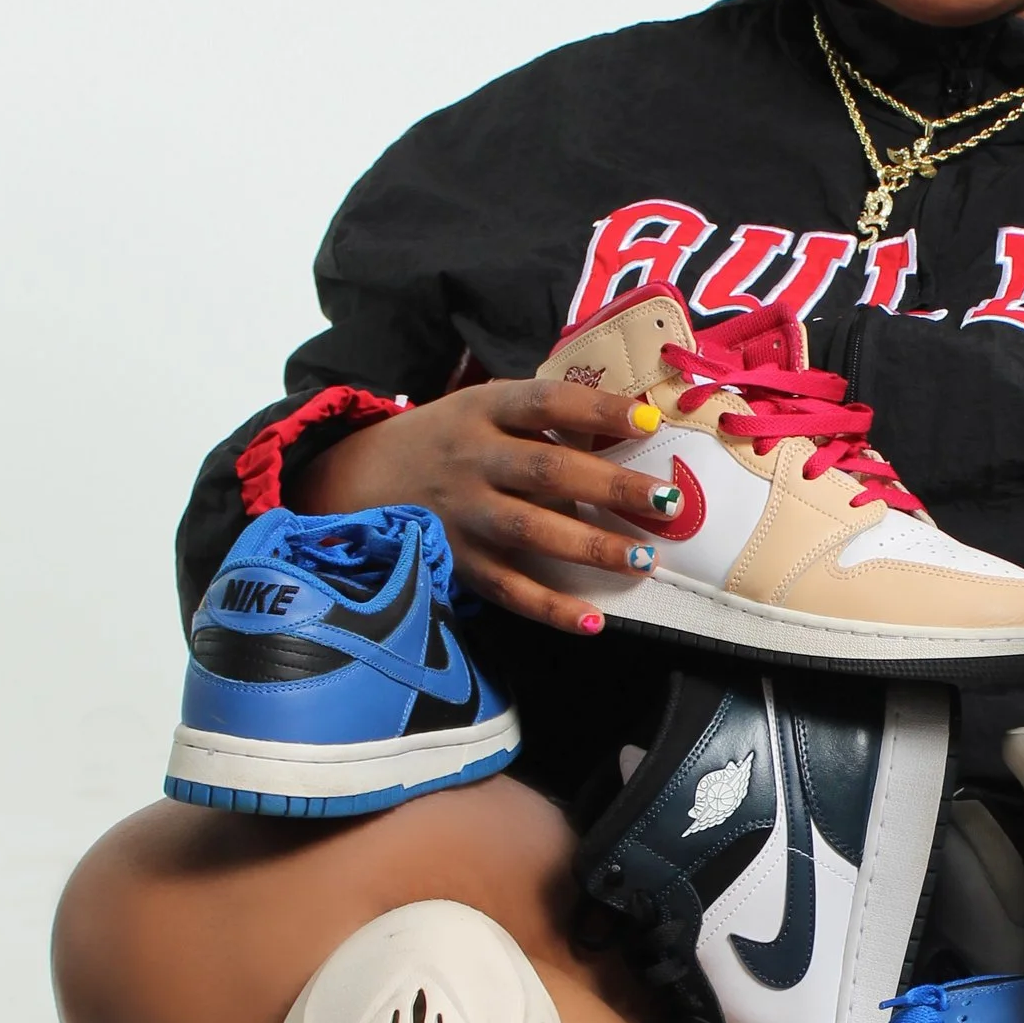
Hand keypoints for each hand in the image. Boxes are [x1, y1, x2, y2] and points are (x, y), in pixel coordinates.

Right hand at [294, 379, 677, 636]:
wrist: (357, 477)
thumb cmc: (447, 440)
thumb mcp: (483, 410)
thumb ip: (544, 419)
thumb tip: (634, 424)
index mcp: (482, 410)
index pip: (545, 400)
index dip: (597, 409)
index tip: (650, 420)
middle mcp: (471, 458)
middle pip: (547, 469)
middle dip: (611, 486)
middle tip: (666, 502)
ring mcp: (461, 513)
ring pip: (531, 531)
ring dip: (591, 548)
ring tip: (644, 560)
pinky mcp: (455, 562)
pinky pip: (509, 590)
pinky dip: (551, 610)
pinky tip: (595, 622)